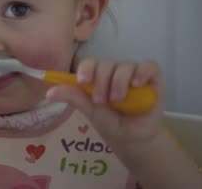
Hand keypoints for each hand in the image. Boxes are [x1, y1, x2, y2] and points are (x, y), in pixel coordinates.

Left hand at [46, 59, 164, 149]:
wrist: (133, 139)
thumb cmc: (111, 123)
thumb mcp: (90, 111)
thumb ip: (74, 97)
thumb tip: (48, 93)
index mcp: (98, 76)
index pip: (90, 63)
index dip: (86, 69)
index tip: (83, 82)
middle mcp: (115, 71)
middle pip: (106, 63)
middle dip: (102, 81)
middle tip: (101, 100)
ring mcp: (134, 73)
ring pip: (125, 65)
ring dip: (119, 81)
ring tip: (118, 100)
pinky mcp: (152, 78)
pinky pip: (149, 66)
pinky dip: (142, 72)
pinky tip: (136, 84)